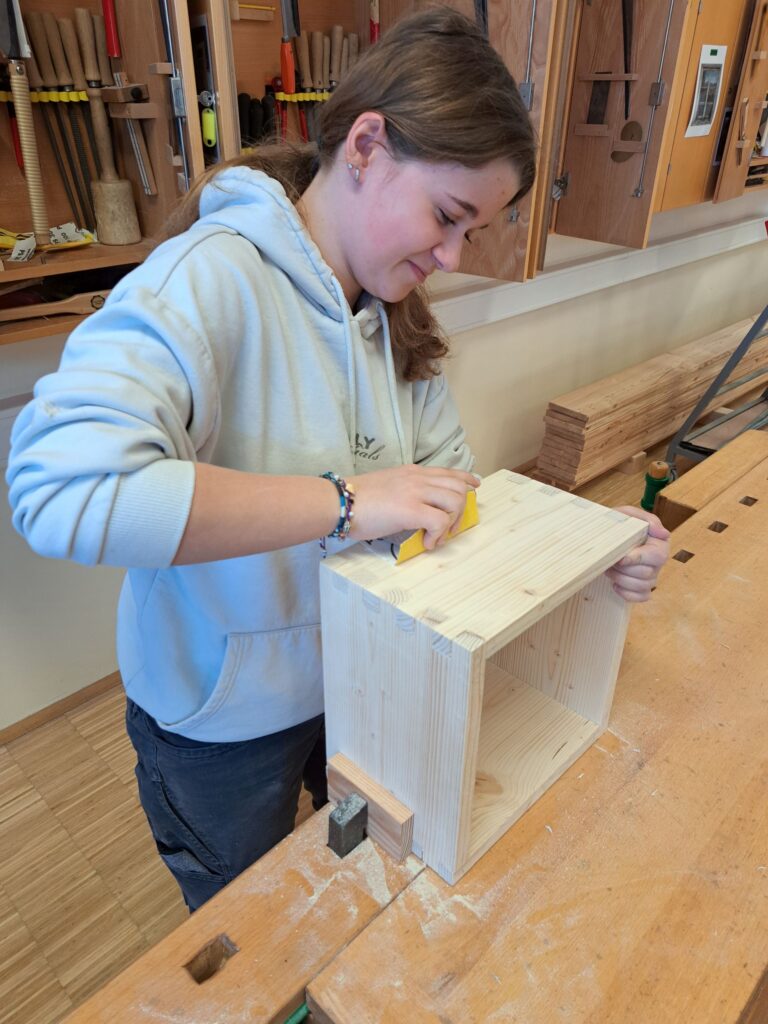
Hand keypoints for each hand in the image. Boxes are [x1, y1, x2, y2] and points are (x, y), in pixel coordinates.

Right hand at [348, 465, 479, 549]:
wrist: (339, 501)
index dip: (466, 479)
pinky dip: (438, 535)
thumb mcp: (387, 486)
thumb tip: (418, 510)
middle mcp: (418, 478)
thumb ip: (406, 493)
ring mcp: (416, 491)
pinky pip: (440, 521)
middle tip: (449, 528)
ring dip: (452, 523)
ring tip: (437, 536)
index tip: (475, 486)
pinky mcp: (411, 509)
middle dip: (462, 510)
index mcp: (412, 472)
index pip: (448, 472)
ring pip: (455, 501)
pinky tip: (426, 543)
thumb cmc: (356, 499)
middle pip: (459, 487)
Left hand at [606, 506, 669, 602]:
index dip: (638, 559)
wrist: (605, 536)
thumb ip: (646, 520)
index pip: (657, 556)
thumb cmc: (618, 525)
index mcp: (659, 544)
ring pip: (642, 586)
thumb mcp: (628, 515)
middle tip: (610, 562)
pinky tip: (615, 584)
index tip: (621, 558)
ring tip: (609, 570)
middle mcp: (658, 562)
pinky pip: (641, 597)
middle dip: (624, 570)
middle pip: (647, 574)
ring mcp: (651, 577)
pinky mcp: (642, 588)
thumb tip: (664, 534)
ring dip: (621, 580)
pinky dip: (626, 594)